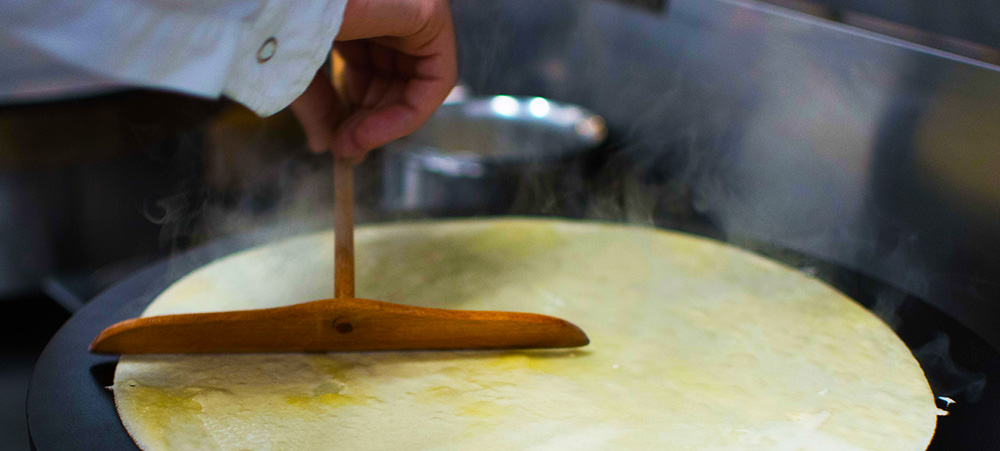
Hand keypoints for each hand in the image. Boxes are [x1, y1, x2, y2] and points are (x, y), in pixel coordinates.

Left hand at [290, 0, 456, 160]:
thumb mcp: (312, 42)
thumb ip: (320, 98)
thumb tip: (324, 145)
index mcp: (420, 11)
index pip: (435, 81)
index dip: (402, 120)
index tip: (360, 141)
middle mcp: (408, 13)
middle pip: (409, 83)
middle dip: (376, 119)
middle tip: (342, 146)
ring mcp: (382, 15)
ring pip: (384, 76)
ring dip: (359, 108)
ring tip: (330, 132)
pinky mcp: (356, 17)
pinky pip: (360, 62)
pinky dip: (343, 87)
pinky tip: (324, 108)